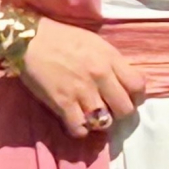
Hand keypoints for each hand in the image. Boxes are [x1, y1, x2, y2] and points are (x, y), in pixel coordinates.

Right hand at [18, 17, 147, 139]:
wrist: (29, 40)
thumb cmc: (62, 38)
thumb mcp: (95, 43)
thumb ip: (111, 62)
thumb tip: (123, 82)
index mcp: (110, 59)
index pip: (138, 86)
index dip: (137, 97)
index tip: (129, 98)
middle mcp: (100, 76)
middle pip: (125, 109)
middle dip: (120, 113)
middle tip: (110, 110)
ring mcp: (82, 92)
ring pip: (104, 122)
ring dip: (100, 122)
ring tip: (92, 116)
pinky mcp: (63, 104)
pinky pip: (80, 129)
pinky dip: (80, 130)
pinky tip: (76, 122)